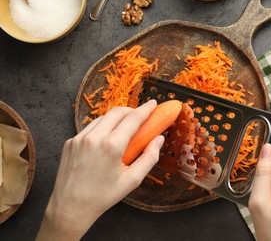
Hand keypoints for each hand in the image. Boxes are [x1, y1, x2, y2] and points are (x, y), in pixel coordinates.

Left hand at [37, 100, 163, 240]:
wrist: (70, 207)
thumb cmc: (103, 196)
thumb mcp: (132, 180)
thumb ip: (149, 157)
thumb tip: (159, 139)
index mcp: (111, 146)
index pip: (132, 119)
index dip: (145, 109)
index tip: (153, 103)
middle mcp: (93, 138)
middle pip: (117, 112)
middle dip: (131, 110)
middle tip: (141, 116)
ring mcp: (78, 138)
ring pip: (102, 118)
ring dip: (116, 118)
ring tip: (125, 128)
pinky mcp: (70, 142)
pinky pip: (90, 127)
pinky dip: (102, 127)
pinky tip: (107, 138)